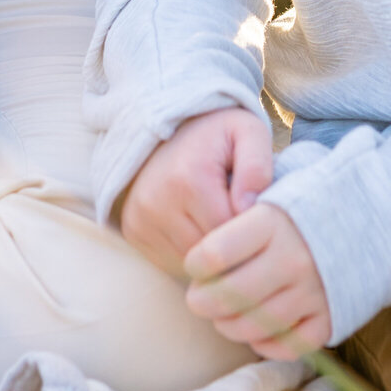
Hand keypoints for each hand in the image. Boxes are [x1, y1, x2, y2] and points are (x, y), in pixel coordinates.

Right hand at [119, 107, 273, 276]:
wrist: (166, 127)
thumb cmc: (216, 134)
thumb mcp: (246, 131)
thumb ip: (257, 165)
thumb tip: (250, 206)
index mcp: (188, 179)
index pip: (229, 233)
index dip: (250, 229)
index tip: (258, 212)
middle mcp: (156, 203)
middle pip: (208, 253)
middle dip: (230, 243)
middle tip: (240, 218)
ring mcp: (140, 220)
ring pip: (190, 263)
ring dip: (210, 252)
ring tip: (219, 220)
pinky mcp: (133, 232)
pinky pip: (171, 262)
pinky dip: (189, 253)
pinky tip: (198, 227)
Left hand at [184, 201, 330, 358]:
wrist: (365, 214)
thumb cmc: (302, 205)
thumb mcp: (270, 193)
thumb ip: (234, 218)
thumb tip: (200, 258)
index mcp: (273, 221)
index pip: (213, 254)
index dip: (195, 263)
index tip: (196, 264)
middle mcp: (293, 258)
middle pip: (229, 296)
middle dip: (202, 302)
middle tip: (197, 299)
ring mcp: (314, 291)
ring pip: (254, 325)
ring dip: (228, 326)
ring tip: (223, 315)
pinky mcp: (330, 318)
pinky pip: (287, 346)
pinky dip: (266, 344)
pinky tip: (257, 329)